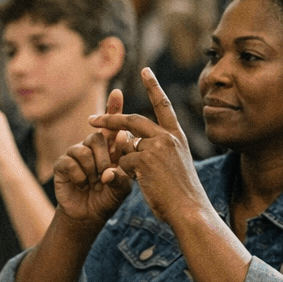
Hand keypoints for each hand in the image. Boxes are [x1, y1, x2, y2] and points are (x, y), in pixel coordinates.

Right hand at [53, 87, 134, 225]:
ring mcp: (75, 153)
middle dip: (105, 157)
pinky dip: (79, 175)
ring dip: (92, 168)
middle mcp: (91, 146)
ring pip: (84, 149)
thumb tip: (116, 151)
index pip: (112, 125)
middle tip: (107, 174)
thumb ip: (123, 171)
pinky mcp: (62, 164)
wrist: (88, 215)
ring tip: (94, 182)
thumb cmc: (108, 198)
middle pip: (98, 137)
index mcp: (109, 148)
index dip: (113, 107)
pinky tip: (81, 184)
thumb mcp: (122, 186)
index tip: (118, 92)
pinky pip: (70, 161)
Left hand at [89, 68, 205, 228]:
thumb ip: (156, 151)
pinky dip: (123, 174)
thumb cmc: (182, 195)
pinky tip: (142, 185)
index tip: (145, 70)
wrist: (190, 210)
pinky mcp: (144, 159)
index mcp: (177, 137)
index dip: (153, 86)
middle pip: (133, 121)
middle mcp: (168, 137)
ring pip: (125, 147)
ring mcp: (157, 147)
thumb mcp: (174, 166)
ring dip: (124, 163)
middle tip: (92, 119)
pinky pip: (122, 163)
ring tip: (144, 180)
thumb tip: (129, 142)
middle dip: (110, 120)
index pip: (163, 105)